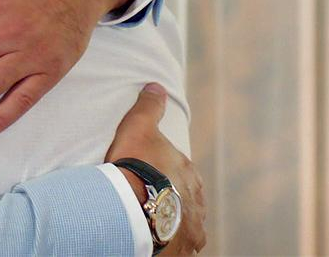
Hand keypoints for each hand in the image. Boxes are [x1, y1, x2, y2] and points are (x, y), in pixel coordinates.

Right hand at [107, 84, 206, 254]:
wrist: (132, 205)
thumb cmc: (136, 164)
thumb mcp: (139, 126)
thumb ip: (149, 107)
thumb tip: (156, 86)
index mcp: (189, 173)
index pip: (182, 172)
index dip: (166, 173)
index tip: (150, 175)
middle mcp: (196, 201)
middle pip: (186, 199)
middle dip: (173, 199)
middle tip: (149, 199)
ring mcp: (191, 226)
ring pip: (185, 223)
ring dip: (173, 222)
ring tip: (152, 222)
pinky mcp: (183, 247)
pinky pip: (179, 246)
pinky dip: (171, 242)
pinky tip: (158, 240)